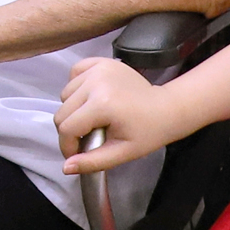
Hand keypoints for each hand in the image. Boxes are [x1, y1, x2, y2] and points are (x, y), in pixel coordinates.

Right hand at [56, 57, 183, 173]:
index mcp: (102, 104)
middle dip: (70, 129)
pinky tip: (90, 97)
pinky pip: (74, 73)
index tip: (77, 153)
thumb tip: (65, 167)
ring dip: (73, 108)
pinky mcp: (100, 61)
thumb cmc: (147, 132)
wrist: (166, 108)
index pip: (66, 128)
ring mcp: (97, 68)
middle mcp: (96, 81)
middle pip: (62, 111)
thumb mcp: (121, 153)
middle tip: (87, 136)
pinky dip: (77, 86)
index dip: (68, 145)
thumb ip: (92, 162)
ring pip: (65, 93)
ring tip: (92, 117)